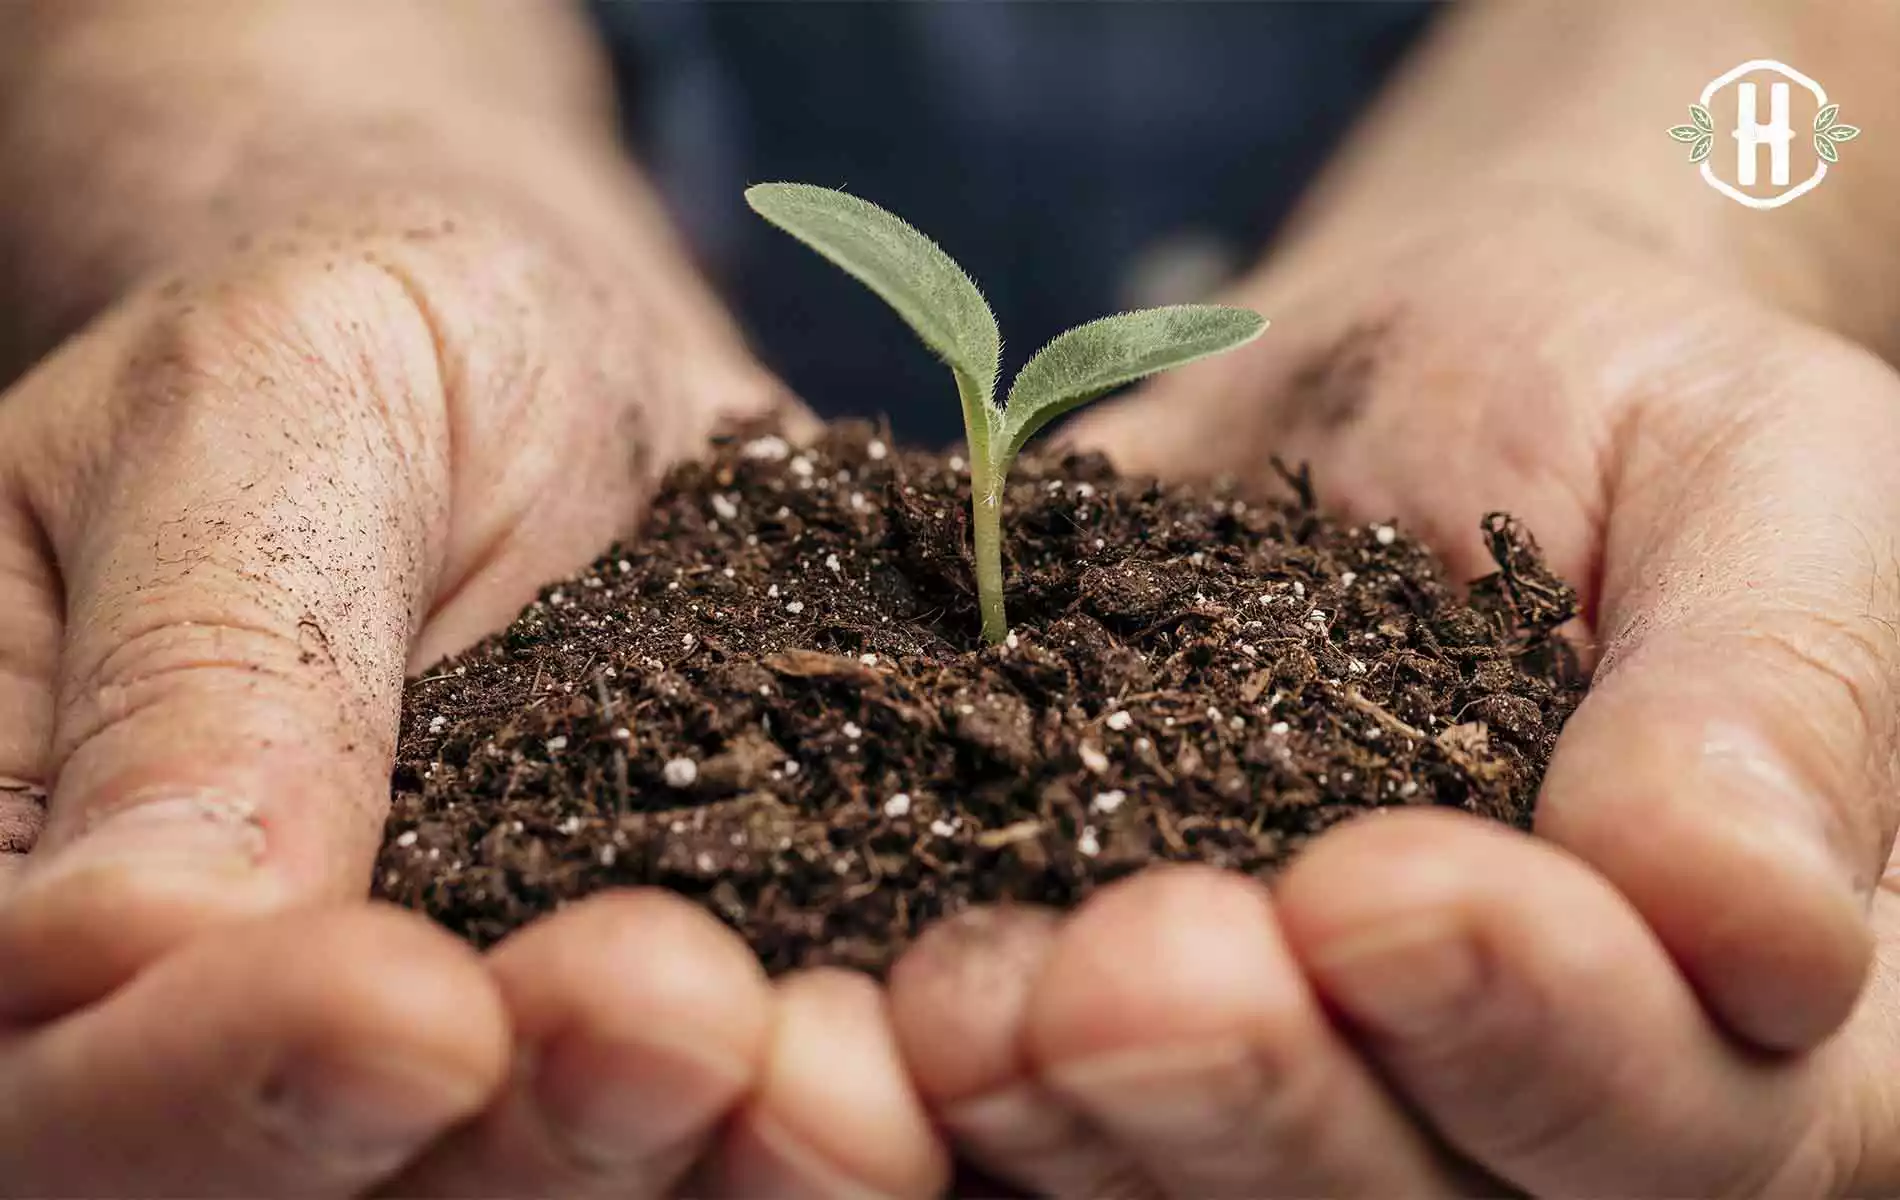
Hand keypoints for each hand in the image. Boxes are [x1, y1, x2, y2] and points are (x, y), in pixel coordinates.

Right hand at [0, 184, 945, 1196]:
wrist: (548, 353)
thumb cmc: (354, 341)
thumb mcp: (251, 415)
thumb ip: (202, 660)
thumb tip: (125, 937)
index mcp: (72, 898)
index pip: (76, 1083)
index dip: (225, 1085)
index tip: (409, 1005)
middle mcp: (283, 1021)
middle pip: (358, 1193)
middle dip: (530, 1134)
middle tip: (675, 1017)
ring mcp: (510, 1034)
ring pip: (585, 1178)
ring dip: (722, 1151)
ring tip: (839, 1051)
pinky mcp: (706, 1001)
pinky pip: (770, 1084)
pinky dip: (864, 1083)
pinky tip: (943, 1027)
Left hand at [883, 205, 1899, 1194]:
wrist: (1396, 390)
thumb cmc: (1610, 407)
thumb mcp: (1762, 477)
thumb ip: (1775, 697)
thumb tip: (1755, 926)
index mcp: (1756, 1017)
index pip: (1678, 1115)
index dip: (1534, 1030)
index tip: (1384, 888)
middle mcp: (1521, 1103)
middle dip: (1259, 1100)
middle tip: (1126, 975)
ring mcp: (1314, 1082)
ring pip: (1204, 1195)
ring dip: (1080, 1121)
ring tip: (967, 996)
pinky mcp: (1127, 1042)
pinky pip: (1045, 1119)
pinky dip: (960, 1091)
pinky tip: (883, 1004)